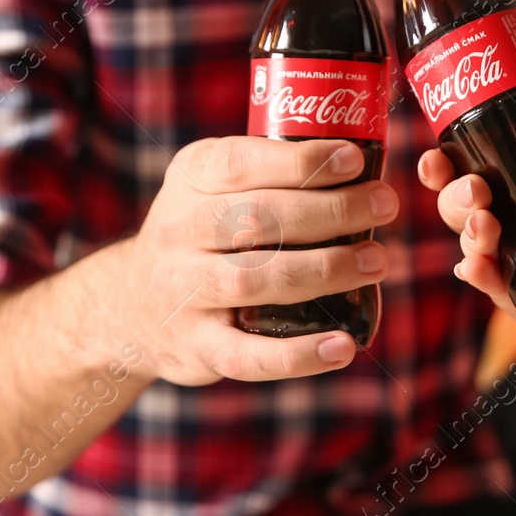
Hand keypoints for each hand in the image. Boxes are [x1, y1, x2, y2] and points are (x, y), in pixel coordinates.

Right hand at [119, 136, 397, 385]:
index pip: (240, 164)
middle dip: (332, 211)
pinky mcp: (196, 347)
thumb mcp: (214, 183)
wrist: (130, 304)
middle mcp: (178, 231)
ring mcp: (183, 291)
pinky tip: (343, 346)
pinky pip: (248, 356)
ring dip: (326, 270)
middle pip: (257, 218)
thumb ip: (269, 171)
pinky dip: (299, 356)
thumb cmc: (203, 232)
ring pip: (256, 279)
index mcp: (190, 178)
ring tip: (378, 261)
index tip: (354, 160)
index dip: (300, 161)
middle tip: (385, 206)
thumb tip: (365, 165)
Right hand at [417, 81, 515, 342]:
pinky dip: (481, 277)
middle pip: (459, 206)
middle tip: (475, 189)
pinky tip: (477, 268)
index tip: (436, 155)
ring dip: (468, 234)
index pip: (468, 168)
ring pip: (472, 245)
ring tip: (484, 225)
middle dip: (454, 196)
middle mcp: (510, 220)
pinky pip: (494, 288)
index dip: (444, 163)